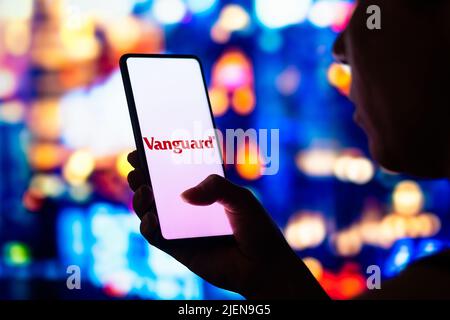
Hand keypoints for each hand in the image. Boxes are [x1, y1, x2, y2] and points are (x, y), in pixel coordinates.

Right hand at [127, 150, 327, 298]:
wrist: (263, 266)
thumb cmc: (256, 229)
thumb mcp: (241, 198)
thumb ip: (216, 188)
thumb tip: (184, 196)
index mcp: (202, 190)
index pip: (174, 171)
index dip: (155, 161)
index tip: (141, 149)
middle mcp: (187, 207)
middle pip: (156, 189)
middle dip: (141, 177)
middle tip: (137, 170)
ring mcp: (180, 227)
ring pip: (149, 211)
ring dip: (140, 199)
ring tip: (145, 191)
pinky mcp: (177, 248)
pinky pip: (154, 236)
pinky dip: (147, 226)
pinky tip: (152, 219)